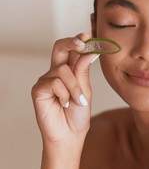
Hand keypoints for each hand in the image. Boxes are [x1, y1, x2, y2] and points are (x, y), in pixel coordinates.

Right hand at [31, 33, 99, 147]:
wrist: (70, 134)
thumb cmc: (78, 114)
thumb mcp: (85, 90)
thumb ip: (83, 71)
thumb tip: (89, 51)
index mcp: (70, 71)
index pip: (72, 50)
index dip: (79, 40)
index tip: (89, 35)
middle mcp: (57, 72)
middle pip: (59, 48)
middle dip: (71, 42)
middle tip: (82, 43)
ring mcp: (47, 80)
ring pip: (62, 70)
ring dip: (75, 87)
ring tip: (77, 101)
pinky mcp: (38, 89)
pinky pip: (54, 83)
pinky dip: (65, 94)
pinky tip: (64, 105)